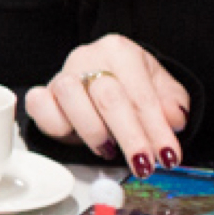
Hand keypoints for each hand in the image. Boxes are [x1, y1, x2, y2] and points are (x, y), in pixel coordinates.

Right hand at [24, 35, 190, 175]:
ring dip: (93, 131)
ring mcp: (62, 74)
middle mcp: (88, 58)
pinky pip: (39, 105)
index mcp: (120, 51)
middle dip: (130, 137)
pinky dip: (55, 124)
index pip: (142, 95)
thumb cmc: (130, 84)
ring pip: (70, 97)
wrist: (102, 76)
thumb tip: (174, 119)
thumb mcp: (161, 88)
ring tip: (109, 148)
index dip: (157, 130)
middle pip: (108, 97)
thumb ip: (172, 103)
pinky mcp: (42, 92)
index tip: (168, 156)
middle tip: (143, 163)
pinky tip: (73, 134)